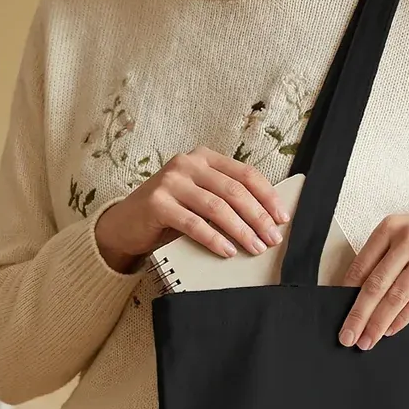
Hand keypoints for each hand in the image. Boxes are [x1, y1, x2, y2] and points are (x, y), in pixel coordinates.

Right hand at [95, 147, 288, 272]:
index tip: (282, 218)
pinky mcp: (157, 203)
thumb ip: (225, 199)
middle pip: (233, 191)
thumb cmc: (170, 213)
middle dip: (257, 217)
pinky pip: (193, 223)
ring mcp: (171, 182)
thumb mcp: (200, 198)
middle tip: (272, 239)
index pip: (245, 173)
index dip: (267, 196)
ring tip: (254, 248)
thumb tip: (267, 220)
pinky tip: (227, 251)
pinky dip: (214, 238)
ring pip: (216, 207)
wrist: (126, 224)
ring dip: (240, 230)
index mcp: (204, 158)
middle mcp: (187, 164)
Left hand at [338, 205, 408, 348]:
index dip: (346, 293)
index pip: (361, 265)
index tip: (336, 313)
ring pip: (396, 296)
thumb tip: (356, 293)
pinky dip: (402, 319)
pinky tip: (391, 331)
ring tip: (367, 340)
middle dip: (358, 315)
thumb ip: (385, 256)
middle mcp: (408, 238)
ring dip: (378, 323)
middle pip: (375, 284)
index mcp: (391, 226)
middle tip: (347, 336)